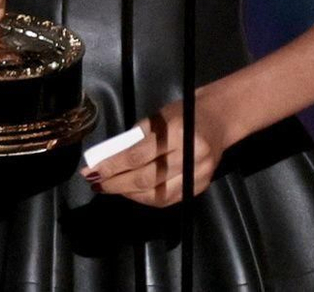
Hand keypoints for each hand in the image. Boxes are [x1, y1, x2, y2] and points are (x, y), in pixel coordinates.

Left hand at [78, 92, 236, 206]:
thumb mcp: (158, 118)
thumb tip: (106, 158)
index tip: (92, 170)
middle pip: (146, 178)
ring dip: (129, 193)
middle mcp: (190, 155)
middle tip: (97, 182)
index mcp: (177, 132)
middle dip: (117, 183)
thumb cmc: (184, 113)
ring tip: (111, 188)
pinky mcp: (200, 186)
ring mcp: (198, 174)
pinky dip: (146, 198)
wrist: (220, 118)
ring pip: (157, 194)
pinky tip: (132, 192)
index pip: (138, 155)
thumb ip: (135, 138)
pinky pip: (168, 200)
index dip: (113, 165)